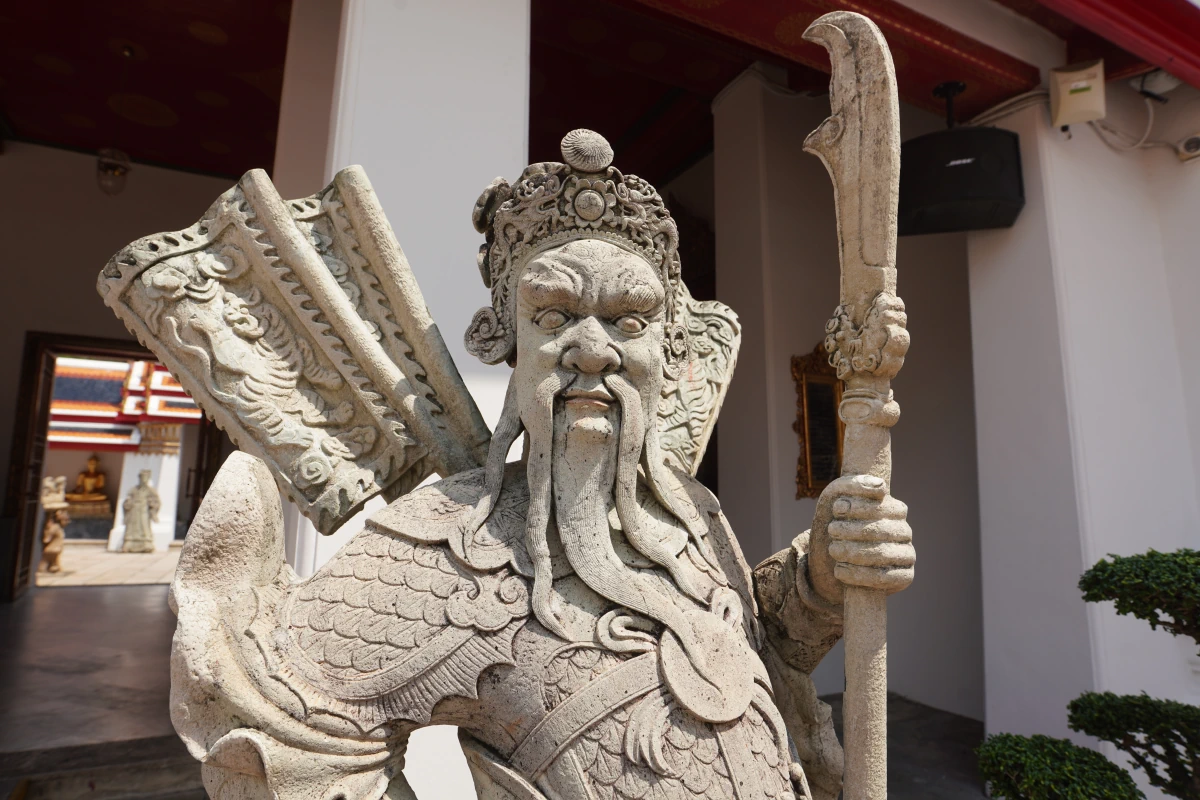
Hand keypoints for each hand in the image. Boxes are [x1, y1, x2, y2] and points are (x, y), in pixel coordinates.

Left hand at [808, 474, 913, 604]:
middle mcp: (905, 531)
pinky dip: (858, 575)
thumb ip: (854, 485)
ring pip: (882, 554)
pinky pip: (885, 578)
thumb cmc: (836, 524)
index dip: (858, 507)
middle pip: (881, 530)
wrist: (828, 562)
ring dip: (851, 552)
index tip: (837, 509)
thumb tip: (880, 486)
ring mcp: (907, 554)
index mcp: (895, 510)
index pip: (884, 507)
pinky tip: (840, 570)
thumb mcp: (835, 497)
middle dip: (850, 530)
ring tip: (833, 550)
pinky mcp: (904, 577)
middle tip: (832, 531)